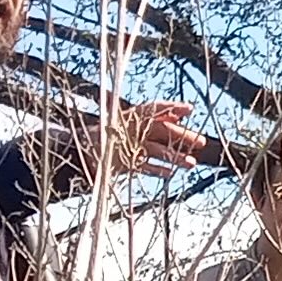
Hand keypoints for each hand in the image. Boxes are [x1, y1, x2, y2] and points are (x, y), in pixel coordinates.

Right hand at [107, 98, 221, 171]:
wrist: (80, 148)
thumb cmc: (111, 135)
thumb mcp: (131, 123)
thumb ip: (154, 119)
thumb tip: (181, 116)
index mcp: (130, 115)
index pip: (153, 108)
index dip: (171, 107)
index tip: (189, 109)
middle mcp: (128, 128)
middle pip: (159, 130)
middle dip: (181, 135)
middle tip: (201, 142)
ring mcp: (124, 144)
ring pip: (154, 149)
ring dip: (174, 156)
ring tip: (191, 164)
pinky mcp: (119, 161)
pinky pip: (141, 166)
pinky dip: (155, 169)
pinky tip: (169, 173)